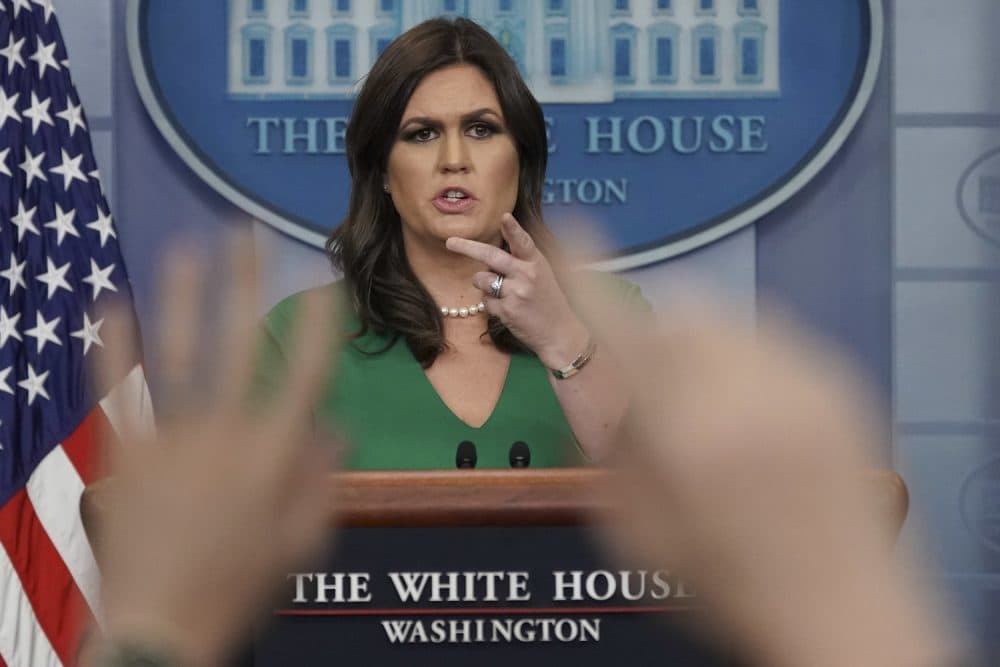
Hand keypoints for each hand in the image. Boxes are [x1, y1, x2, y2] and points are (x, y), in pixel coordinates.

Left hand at [93, 235, 336, 666]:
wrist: (161, 626)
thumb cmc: (240, 586)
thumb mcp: (302, 543)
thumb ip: (321, 480)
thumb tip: (335, 427)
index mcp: (276, 453)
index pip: (307, 371)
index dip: (319, 323)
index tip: (324, 282)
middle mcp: (227, 431)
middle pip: (242, 343)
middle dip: (248, 284)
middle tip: (249, 235)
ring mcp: (173, 437)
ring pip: (179, 352)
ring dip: (184, 296)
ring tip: (188, 247)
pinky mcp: (127, 451)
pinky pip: (118, 388)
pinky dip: (112, 344)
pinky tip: (110, 301)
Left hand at [445, 213, 588, 366]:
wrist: (559, 332)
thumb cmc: (548, 300)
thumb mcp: (542, 274)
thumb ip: (521, 260)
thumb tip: (491, 253)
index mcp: (536, 263)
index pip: (523, 242)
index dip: (513, 229)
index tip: (504, 217)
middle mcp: (526, 276)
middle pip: (491, 256)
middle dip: (467, 248)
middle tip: (450, 242)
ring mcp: (516, 294)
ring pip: (482, 279)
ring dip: (483, 283)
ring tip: (501, 292)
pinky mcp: (507, 312)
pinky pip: (485, 301)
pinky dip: (491, 303)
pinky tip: (507, 309)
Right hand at [589, 298, 963, 666]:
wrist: (841, 609)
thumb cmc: (727, 579)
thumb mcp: (638, 531)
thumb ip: (615, 450)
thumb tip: (613, 388)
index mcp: (688, 435)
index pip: (625, 331)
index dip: (590, 271)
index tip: (571, 225)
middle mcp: (748, 391)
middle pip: (684, 309)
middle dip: (658, 327)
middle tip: (659, 382)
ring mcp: (803, 381)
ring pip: (731, 317)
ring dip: (704, 341)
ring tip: (713, 406)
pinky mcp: (839, 384)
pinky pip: (776, 338)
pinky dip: (748, 359)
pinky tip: (759, 415)